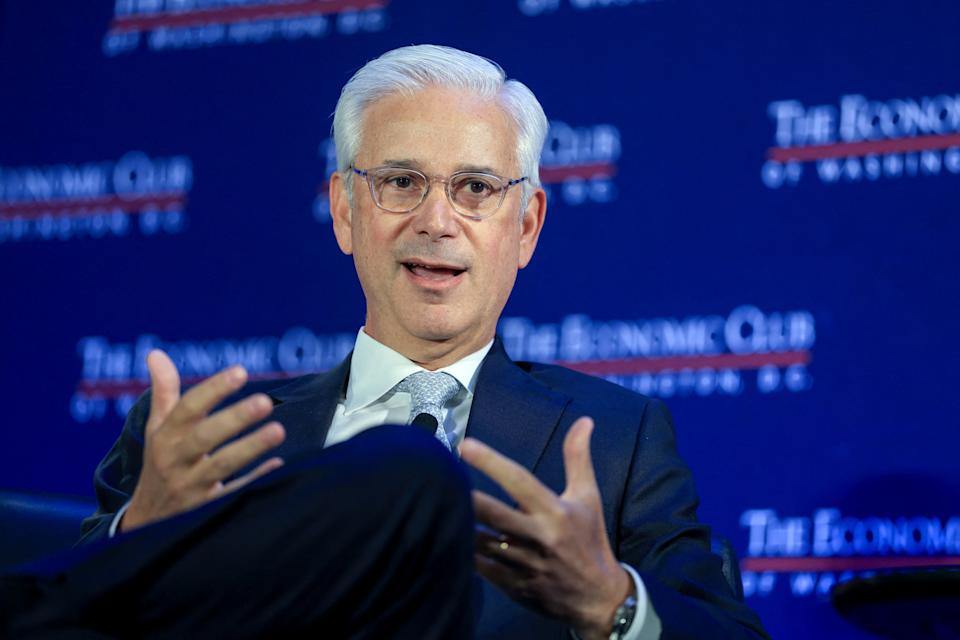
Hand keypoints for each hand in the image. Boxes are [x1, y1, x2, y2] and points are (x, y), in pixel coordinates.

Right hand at [121, 350, 285, 531]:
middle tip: (265, 401)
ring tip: (278, 430)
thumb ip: (164, 392)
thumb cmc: (161, 462)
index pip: (188, 409)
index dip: (213, 390)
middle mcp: (176, 460)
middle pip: (205, 438)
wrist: (147, 521)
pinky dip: (255, 480)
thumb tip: (156, 353)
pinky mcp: (205, 509)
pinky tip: (278, 465)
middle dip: (234, 419)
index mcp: (165, 436)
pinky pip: (233, 494)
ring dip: (250, 448)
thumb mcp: (157, 429)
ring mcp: (191, 486)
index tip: (240, 371)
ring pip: (221, 466)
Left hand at [460, 417, 631, 639]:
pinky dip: (464, 552)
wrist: (598, 598)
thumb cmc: (589, 539)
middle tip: (441, 481)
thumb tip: (584, 420)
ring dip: (461, 524)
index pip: (519, 480)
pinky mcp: (514, 586)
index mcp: (556, 512)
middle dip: (468, 499)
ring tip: (439, 506)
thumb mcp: (588, 497)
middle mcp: (540, 537)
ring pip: (482, 542)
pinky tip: (448, 536)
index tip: (465, 445)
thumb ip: (578, 457)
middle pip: (494, 514)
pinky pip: (481, 567)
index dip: (491, 462)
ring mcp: (525, 564)